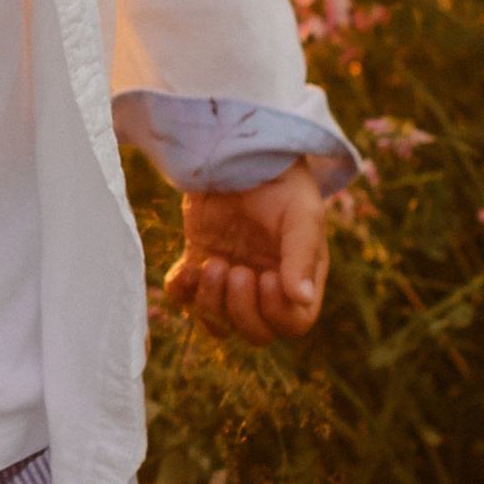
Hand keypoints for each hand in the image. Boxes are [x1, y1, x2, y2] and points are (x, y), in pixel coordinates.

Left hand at [162, 159, 328, 345]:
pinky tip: (187, 268)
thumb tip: (301, 300)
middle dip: (240, 309)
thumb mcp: (300, 214)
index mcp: (299, 276)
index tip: (264, 277)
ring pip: (219, 323)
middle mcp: (266, 284)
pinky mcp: (198, 263)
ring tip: (213, 263)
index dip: (276, 313)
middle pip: (256, 333)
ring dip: (211, 303)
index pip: (294, 323)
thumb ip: (302, 257)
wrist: (237, 150)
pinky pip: (185, 298)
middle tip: (233, 269)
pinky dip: (182, 292)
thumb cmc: (280, 181)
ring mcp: (231, 277)